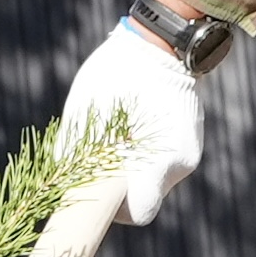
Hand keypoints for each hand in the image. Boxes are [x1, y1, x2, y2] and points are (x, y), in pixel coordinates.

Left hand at [54, 14, 211, 224]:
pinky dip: (150, 155)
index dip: (116, 212)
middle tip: (104, 167)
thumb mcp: (84, 110)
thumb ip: (75, 149)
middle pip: (146, 198)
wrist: (161, 44)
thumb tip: (63, 178)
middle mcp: (178, 164)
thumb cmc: (116, 74)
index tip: (100, 197)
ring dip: (137, 170)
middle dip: (124, 189)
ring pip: (157, 180)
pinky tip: (138, 130)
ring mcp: (189, 153)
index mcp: (153, 161)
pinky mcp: (192, 142)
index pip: (138, 212)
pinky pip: (167, 162)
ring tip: (121, 140)